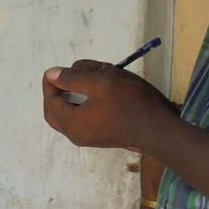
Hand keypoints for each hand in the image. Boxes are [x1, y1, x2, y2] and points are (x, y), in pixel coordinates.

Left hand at [42, 60, 174, 151]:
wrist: (158, 129)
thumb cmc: (129, 104)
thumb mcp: (100, 83)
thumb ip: (73, 78)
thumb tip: (51, 74)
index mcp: (72, 124)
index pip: (50, 103)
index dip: (50, 85)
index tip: (55, 70)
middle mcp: (76, 135)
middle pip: (56, 112)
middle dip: (59, 92)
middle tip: (65, 77)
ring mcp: (89, 137)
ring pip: (71, 114)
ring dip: (74, 96)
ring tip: (87, 79)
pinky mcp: (102, 136)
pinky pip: (84, 118)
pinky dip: (85, 103)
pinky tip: (98, 91)